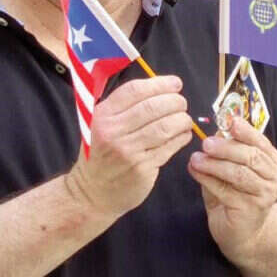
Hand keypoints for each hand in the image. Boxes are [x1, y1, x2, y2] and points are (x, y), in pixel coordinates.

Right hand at [64, 75, 193, 216]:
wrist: (92, 193)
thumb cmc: (102, 154)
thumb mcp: (101, 125)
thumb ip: (124, 106)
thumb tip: (163, 87)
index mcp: (103, 115)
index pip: (135, 90)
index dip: (160, 84)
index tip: (175, 84)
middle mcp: (113, 131)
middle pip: (153, 107)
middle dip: (175, 101)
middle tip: (182, 103)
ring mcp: (128, 151)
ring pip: (165, 126)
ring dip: (182, 120)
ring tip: (185, 120)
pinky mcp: (142, 168)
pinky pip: (170, 147)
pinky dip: (182, 137)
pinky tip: (183, 135)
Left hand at [187, 116, 276, 260]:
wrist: (242, 233)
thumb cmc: (235, 196)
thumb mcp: (232, 169)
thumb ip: (226, 152)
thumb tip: (216, 132)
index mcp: (272, 161)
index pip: (260, 142)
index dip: (245, 131)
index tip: (230, 121)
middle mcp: (274, 177)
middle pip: (251, 157)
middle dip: (227, 147)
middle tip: (206, 143)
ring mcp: (264, 194)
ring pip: (239, 174)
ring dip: (214, 164)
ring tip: (196, 159)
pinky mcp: (250, 209)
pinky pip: (226, 190)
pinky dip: (208, 180)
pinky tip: (195, 172)